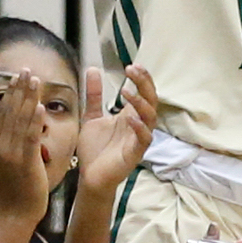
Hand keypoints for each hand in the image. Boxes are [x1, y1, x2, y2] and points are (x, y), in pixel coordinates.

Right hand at [0, 71, 50, 224]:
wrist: (16, 214)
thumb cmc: (18, 189)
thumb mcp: (8, 162)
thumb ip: (12, 143)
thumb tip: (20, 125)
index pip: (2, 114)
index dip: (10, 94)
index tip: (18, 77)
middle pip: (8, 112)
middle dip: (18, 89)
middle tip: (26, 69)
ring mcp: (9, 154)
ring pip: (19, 120)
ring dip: (28, 98)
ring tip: (35, 80)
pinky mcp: (23, 161)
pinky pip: (29, 137)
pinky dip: (34, 121)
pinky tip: (41, 106)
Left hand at [74, 64, 157, 197]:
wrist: (90, 176)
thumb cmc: (95, 149)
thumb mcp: (92, 116)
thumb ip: (94, 95)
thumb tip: (93, 69)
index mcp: (131, 114)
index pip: (143, 92)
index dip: (141, 78)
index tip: (132, 66)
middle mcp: (139, 124)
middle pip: (151, 99)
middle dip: (144, 84)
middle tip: (133, 70)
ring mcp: (139, 138)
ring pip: (150, 117)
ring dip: (141, 103)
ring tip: (127, 92)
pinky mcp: (135, 153)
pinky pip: (144, 139)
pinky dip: (140, 128)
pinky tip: (130, 119)